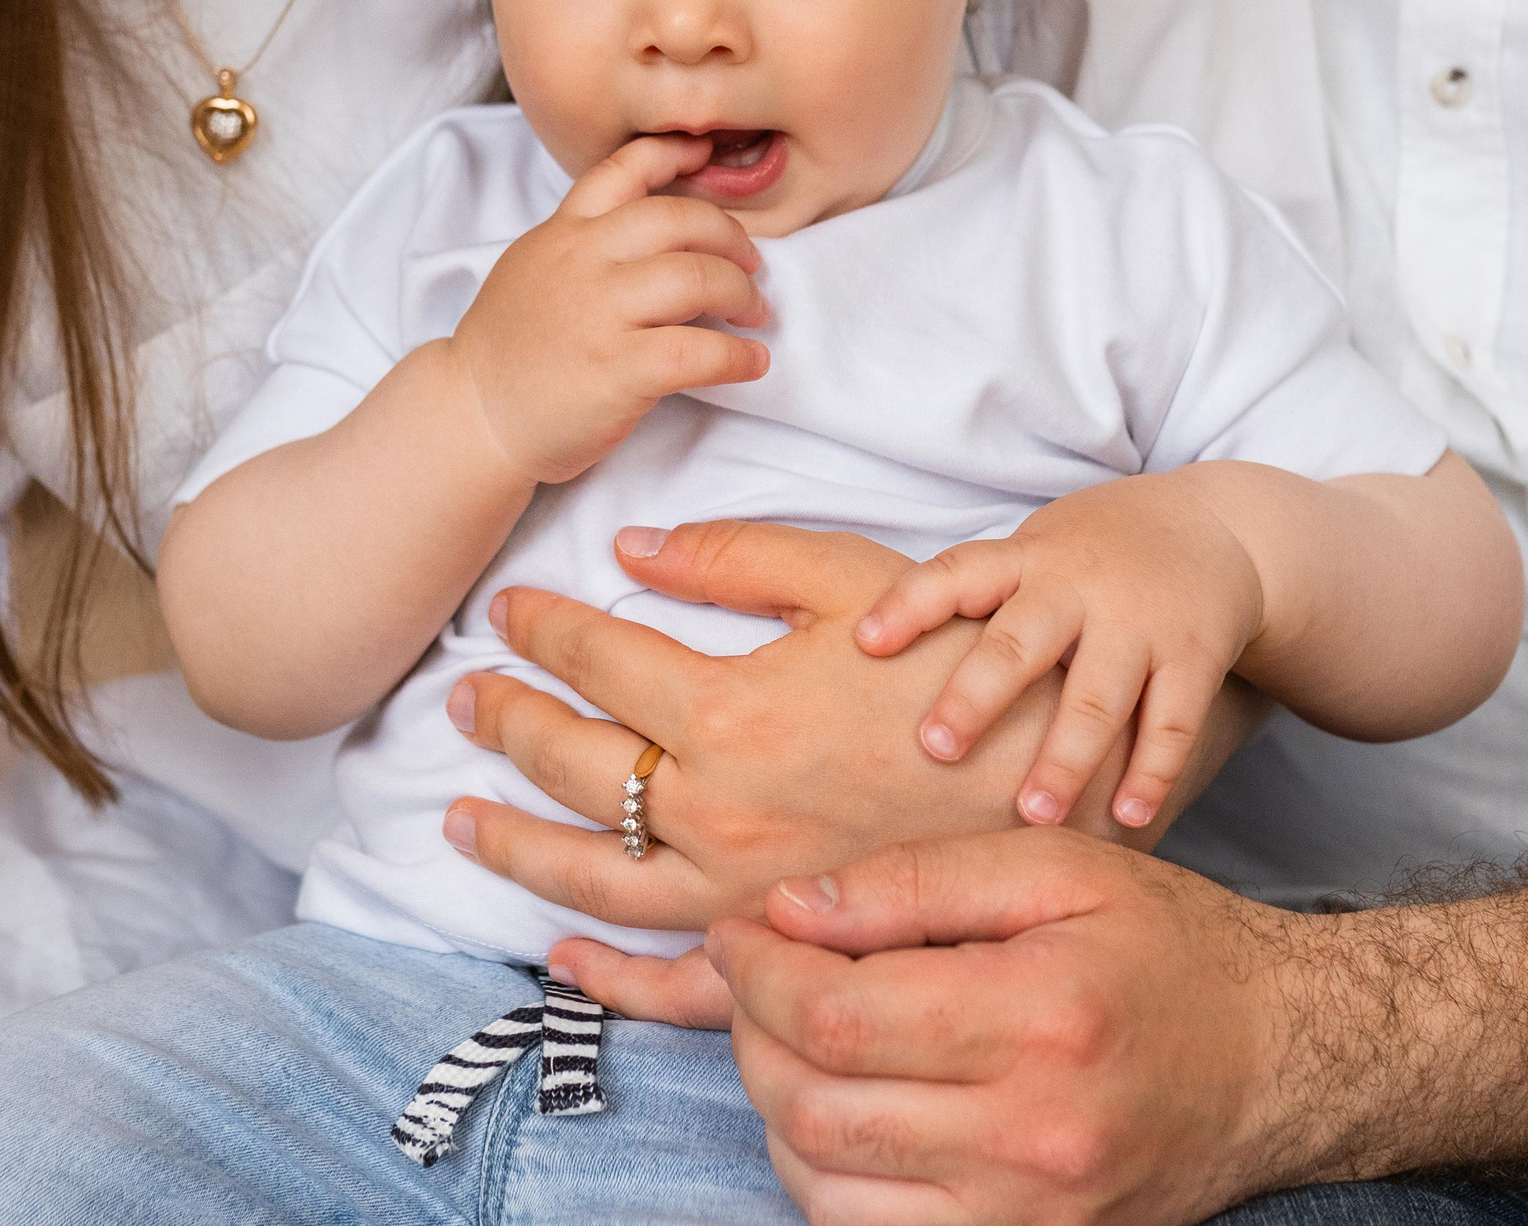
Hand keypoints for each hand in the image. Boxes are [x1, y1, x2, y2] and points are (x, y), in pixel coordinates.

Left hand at [445, 521, 1260, 1023]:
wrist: (1067, 771)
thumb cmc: (966, 666)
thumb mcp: (855, 578)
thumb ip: (735, 557)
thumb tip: (629, 546)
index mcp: (736, 710)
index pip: (598, 662)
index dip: (542, 631)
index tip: (510, 612)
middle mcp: (723, 813)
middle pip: (576, 767)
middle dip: (507, 725)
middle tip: (467, 700)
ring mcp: (747, 893)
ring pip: (595, 878)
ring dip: (515, 847)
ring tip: (460, 821)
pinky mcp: (784, 947)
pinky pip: (676, 982)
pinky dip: (608, 975)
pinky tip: (561, 954)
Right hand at [449, 135, 770, 482]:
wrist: (472, 417)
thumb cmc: (510, 350)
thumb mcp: (533, 267)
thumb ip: (583, 241)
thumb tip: (653, 231)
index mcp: (564, 231)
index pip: (623, 169)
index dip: (674, 152)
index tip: (709, 152)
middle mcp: (583, 261)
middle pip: (681, 220)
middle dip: (731, 239)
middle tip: (751, 265)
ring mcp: (600, 314)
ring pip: (699, 277)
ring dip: (742, 294)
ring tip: (754, 314)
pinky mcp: (619, 369)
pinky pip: (701, 351)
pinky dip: (738, 356)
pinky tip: (751, 361)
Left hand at [712, 828, 1282, 1224]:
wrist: (1282, 1060)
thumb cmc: (1171, 947)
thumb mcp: (1057, 868)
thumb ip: (917, 880)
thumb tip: (791, 907)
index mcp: (1038, 1019)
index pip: (835, 1014)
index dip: (757, 972)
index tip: (741, 930)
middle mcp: (1031, 1136)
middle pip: (815, 1105)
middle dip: (752, 1031)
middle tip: (755, 975)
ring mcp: (1029, 1216)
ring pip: (826, 1186)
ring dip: (778, 1106)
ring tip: (792, 1037)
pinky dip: (826, 1176)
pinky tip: (841, 1106)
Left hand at [855, 474, 1257, 831]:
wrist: (1215, 528)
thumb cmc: (1088, 557)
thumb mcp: (1026, 554)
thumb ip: (961, 604)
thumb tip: (852, 654)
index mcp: (1024, 560)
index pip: (957, 573)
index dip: (909, 604)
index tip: (864, 642)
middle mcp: (1077, 586)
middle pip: (1020, 640)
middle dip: (977, 695)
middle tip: (934, 748)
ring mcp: (1140, 620)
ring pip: (1097, 693)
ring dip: (1064, 755)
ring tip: (1030, 813)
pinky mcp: (1195, 654)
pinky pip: (1171, 720)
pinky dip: (1152, 772)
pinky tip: (1128, 817)